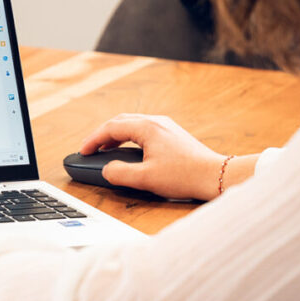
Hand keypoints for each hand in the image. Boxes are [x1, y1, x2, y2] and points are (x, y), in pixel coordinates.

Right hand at [79, 114, 225, 200]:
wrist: (216, 176)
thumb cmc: (184, 176)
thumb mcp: (145, 179)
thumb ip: (119, 174)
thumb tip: (106, 169)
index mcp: (147, 128)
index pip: (111, 128)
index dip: (93, 140)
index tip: (83, 151)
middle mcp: (156, 122)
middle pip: (120, 121)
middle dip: (102, 134)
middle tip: (90, 148)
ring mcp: (166, 126)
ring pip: (132, 124)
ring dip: (115, 135)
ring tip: (105, 149)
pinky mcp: (173, 134)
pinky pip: (143, 130)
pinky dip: (129, 137)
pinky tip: (128, 150)